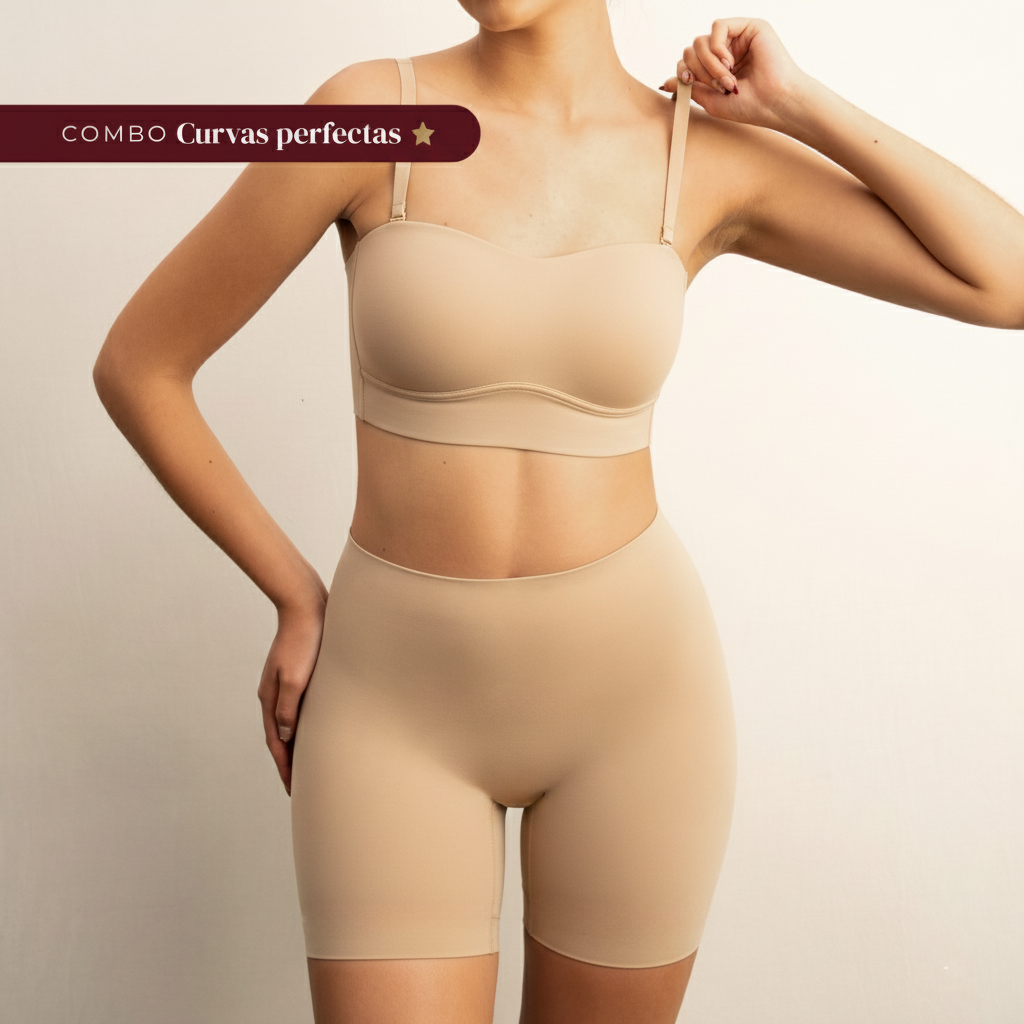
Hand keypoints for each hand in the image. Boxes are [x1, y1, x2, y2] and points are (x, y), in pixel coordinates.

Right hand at [257, 596, 326, 794]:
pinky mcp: (298, 674)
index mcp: (271, 697)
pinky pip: (298, 708)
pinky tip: (316, 727)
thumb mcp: (296, 677)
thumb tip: (285, 738)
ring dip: (295, 744)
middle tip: (300, 785)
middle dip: (288, 762)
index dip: (285, 767)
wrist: (307, 604)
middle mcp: (274, 693)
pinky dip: (303, 724)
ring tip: (308, 762)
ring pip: (289, 723)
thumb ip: (289, 708)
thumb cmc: (304, 639)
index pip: (276, 742)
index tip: (292, 790)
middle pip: (280, 736)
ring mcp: (285, 683)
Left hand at [660, 18, 810, 131]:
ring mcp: (738, 38)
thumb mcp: (711, 101)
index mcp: (718, 67)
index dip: (684, 70)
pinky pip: (718, 27)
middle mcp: (727, 51)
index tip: (690, 83)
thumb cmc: (750, 106)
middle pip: (692, 48)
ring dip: (709, 64)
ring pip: (702, 39)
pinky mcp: (749, 27)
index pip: (689, 60)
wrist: (775, 103)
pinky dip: (718, 47)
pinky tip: (729, 62)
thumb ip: (689, 89)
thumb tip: (665, 82)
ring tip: (727, 79)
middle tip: (718, 86)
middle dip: (699, 70)